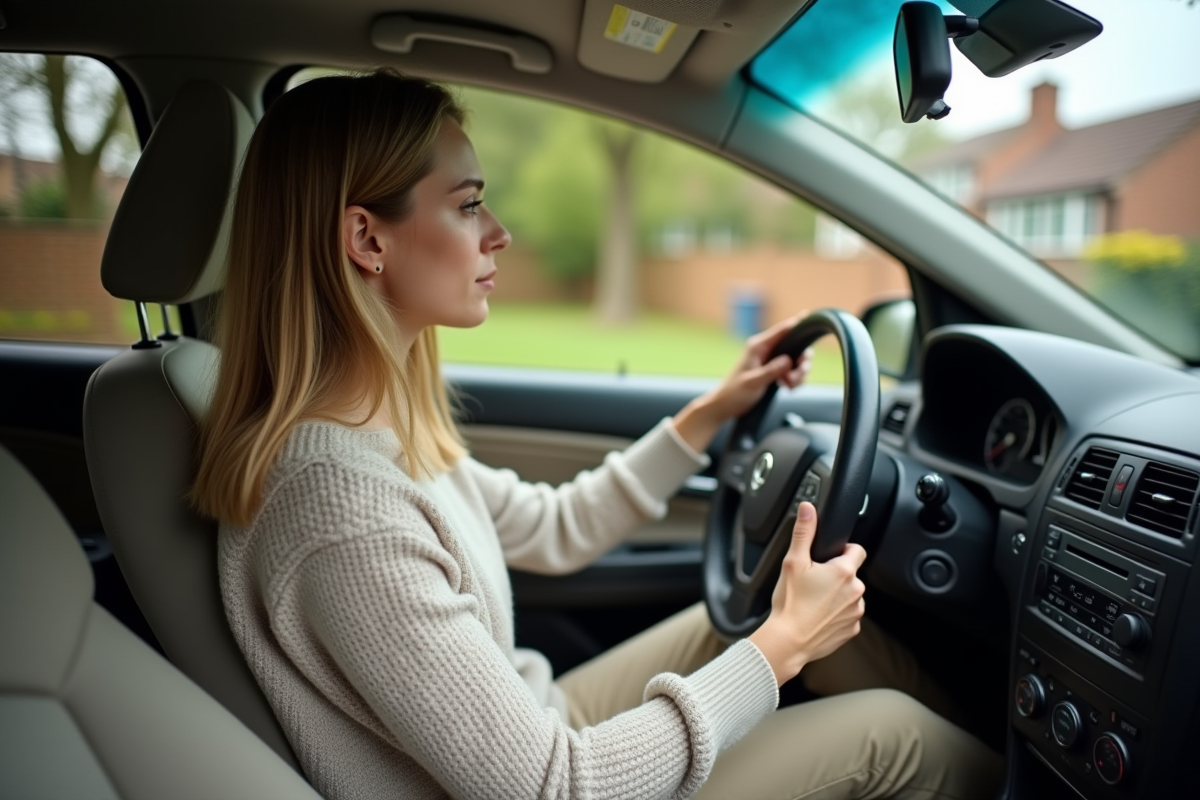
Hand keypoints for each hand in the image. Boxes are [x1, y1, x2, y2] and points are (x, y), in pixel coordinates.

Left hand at [671, 312, 812, 452]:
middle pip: (796, 347)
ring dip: (799, 373)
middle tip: (796, 377)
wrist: (726, 406)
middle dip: (801, 362)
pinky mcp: (774, 371)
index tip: (810, 319)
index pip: (782, 330)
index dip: (798, 323)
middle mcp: (766, 350)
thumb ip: (771, 370)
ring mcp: (771, 360)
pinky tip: (788, 388)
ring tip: (790, 385)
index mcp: (758, 346)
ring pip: (796, 360)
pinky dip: (795, 380)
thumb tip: (789, 360)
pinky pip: (792, 371)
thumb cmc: (734, 393)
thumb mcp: (753, 382)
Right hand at [748, 502, 866, 686]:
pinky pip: (848, 615)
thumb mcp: (793, 562)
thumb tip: (809, 508)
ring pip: (850, 595)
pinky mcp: (852, 630)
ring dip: (838, 595)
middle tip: (813, 581)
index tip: (829, 557)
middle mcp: (856, 591)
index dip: (843, 549)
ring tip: (814, 600)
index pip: (857, 550)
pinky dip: (836, 614)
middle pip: (851, 574)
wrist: (789, 641)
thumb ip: (804, 532)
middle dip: (835, 575)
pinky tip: (818, 616)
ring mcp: (856, 612)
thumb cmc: (790, 604)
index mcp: (844, 572)